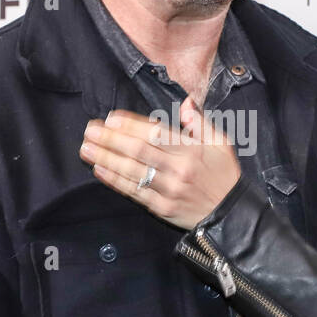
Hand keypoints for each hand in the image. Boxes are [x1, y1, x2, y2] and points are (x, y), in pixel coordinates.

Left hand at [79, 97, 241, 229]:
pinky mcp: (161, 208)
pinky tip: (99, 170)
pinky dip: (114, 180)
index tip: (110, 118)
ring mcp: (168, 190)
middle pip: (137, 151)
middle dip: (110, 139)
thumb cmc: (223, 175)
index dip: (130, 124)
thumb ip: (200, 122)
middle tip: (89, 130)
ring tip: (86, 148)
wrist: (230, 214)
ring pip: (131, 172)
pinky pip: (133, 192)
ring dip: (106, 158)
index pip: (155, 133)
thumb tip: (187, 102)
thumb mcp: (220, 143)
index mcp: (192, 150)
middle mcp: (178, 169)